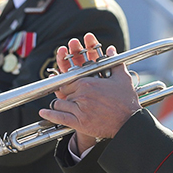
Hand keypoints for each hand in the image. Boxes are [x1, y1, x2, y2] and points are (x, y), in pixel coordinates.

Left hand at [39, 33, 140, 149]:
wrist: (129, 122)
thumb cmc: (126, 101)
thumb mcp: (122, 78)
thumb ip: (114, 62)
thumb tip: (111, 50)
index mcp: (88, 82)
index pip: (69, 79)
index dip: (68, 82)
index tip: (68, 84)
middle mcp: (81, 94)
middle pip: (64, 91)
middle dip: (65, 93)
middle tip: (69, 96)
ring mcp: (79, 109)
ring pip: (60, 103)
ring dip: (60, 104)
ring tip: (62, 105)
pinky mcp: (79, 123)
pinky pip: (59, 117)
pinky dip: (50, 114)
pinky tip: (44, 112)